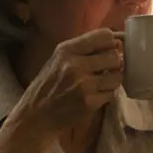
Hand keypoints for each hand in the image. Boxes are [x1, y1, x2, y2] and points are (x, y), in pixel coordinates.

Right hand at [8, 29, 123, 137]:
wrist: (35, 116)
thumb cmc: (47, 86)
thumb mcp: (58, 59)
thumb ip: (83, 50)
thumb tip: (117, 43)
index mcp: (67, 49)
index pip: (105, 36)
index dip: (111, 44)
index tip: (108, 51)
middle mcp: (76, 64)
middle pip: (115, 57)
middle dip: (114, 64)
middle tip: (106, 70)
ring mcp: (84, 84)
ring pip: (117, 76)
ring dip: (113, 81)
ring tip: (101, 84)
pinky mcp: (89, 102)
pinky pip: (111, 94)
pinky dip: (107, 95)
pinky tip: (95, 96)